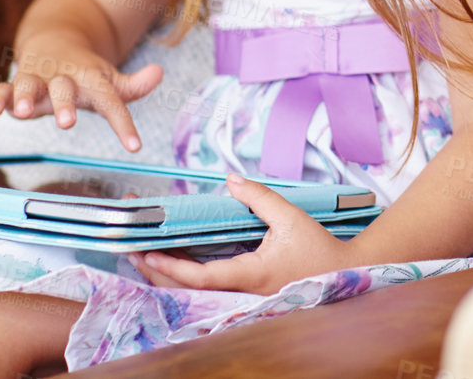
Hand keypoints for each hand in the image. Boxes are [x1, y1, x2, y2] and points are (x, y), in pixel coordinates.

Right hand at [0, 30, 162, 152]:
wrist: (54, 44)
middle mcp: (63, 78)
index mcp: (91, 79)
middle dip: (65, 104)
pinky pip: (2, 89)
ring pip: (30, 84)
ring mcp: (37, 79)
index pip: (110, 101)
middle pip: (64, 88)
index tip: (135, 146)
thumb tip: (160, 72)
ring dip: (26, 96)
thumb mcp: (110, 81)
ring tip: (24, 112)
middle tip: (67, 123)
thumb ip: (133, 86)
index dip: (122, 123)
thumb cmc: (85, 74)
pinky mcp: (14, 85)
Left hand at [130, 174, 357, 293]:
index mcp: (250, 275)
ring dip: (164, 273)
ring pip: (191, 290)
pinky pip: (204, 286)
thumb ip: (260, 198)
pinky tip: (169, 257)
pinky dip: (181, 273)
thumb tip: (231, 178)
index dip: (172, 267)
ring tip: (141, 249)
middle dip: (155, 270)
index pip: (201, 276)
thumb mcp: (291, 218)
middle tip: (130, 247)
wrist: (341, 273)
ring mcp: (238, 294)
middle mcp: (238, 291)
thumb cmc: (318, 249)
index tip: (149, 254)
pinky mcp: (241, 291)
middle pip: (186, 289)